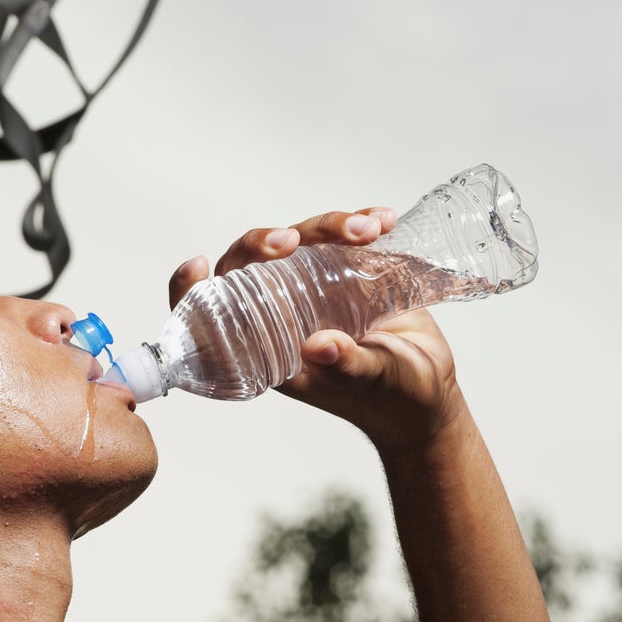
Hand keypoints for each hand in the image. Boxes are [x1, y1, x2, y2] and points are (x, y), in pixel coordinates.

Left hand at [168, 209, 463, 452]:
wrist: (430, 393)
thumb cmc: (391, 400)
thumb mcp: (371, 382)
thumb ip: (345, 365)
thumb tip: (319, 346)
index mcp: (270, 346)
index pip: (213, 314)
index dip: (192, 289)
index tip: (196, 264)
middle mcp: (285, 313)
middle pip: (251, 264)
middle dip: (264, 243)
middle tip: (292, 241)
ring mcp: (317, 289)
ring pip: (300, 241)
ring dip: (327, 226)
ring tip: (368, 231)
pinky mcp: (351, 272)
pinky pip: (344, 238)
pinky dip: (361, 222)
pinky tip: (384, 221)